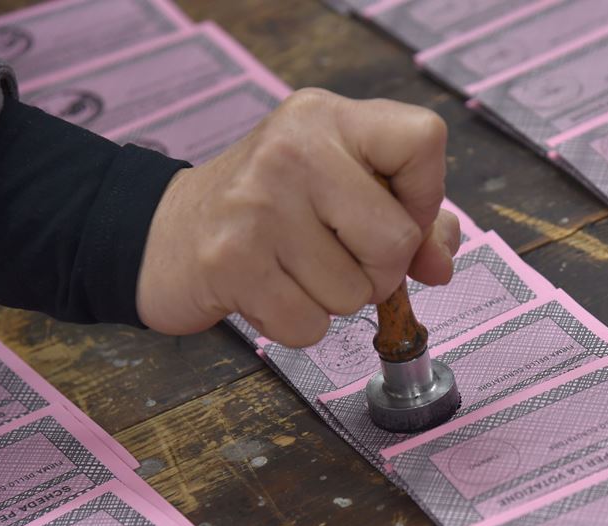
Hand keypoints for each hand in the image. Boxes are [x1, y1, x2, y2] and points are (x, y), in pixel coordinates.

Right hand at [135, 88, 460, 347]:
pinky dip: (299, 324)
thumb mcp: (341, 187)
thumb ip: (409, 218)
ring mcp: (258, 204)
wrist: (165, 231)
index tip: (396, 214)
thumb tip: (441, 262)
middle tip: (339, 257)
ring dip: (334, 300)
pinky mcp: (231, 261)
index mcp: (330, 118)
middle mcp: (293, 148)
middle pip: (396, 239)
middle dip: (380, 271)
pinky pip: (310, 326)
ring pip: (355, 293)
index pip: (424, 141)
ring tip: (294, 269)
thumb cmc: (271, 210)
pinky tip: (270, 291)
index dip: (426, 196)